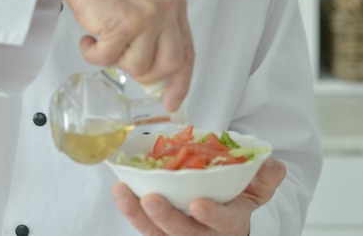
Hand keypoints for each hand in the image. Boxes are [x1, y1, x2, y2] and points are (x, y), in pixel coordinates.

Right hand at [40, 0, 193, 109]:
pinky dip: (94, 54)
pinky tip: (91, 37)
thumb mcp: (144, 6)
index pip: (187, 52)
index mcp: (174, 4)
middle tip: (126, 62)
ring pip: (140, 67)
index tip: (173, 100)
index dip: (181, 81)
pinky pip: (110, 60)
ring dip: (117, 60)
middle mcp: (165, 8)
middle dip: (146, 74)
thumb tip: (161, 81)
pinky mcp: (123, 24)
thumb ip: (157, 36)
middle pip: (169, 65)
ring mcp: (146, 16)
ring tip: (107, 39)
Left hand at [111, 157, 285, 234]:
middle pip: (183, 234)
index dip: (212, 216)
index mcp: (231, 222)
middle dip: (166, 218)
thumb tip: (273, 165)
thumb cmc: (240, 195)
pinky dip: (131, 211)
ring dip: (138, 215)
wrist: (225, 210)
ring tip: (123, 193)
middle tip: (151, 199)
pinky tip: (121, 191)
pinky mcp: (161, 231)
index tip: (198, 204)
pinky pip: (145, 227)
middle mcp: (204, 235)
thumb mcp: (258, 186)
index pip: (223, 224)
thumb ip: (266, 176)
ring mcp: (180, 234)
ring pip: (157, 234)